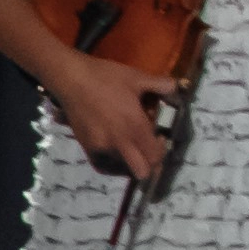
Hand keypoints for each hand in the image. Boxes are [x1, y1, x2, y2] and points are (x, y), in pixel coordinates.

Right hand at [41, 53, 177, 180]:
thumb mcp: (137, 78)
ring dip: (132, 162)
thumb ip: (161, 85)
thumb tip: (178, 87)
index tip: (162, 139)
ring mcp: (100, 147)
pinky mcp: (86, 146)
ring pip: (122, 169)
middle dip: (151, 165)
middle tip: (151, 149)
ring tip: (133, 145)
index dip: (163, 153)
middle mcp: (118, 142)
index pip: (155, 156)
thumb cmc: (105, 77)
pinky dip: (113, 164)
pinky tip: (117, 151)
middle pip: (141, 171)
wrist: (70, 79)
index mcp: (134, 127)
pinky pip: (102, 165)